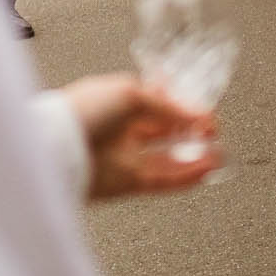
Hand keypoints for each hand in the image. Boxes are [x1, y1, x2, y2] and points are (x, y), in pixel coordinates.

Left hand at [60, 73, 220, 199]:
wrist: (58, 144)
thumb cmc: (81, 110)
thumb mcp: (131, 93)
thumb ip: (167, 107)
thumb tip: (195, 115)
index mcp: (119, 101)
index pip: (160, 104)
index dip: (184, 108)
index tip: (204, 113)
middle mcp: (122, 128)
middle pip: (166, 132)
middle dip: (192, 133)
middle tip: (213, 134)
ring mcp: (125, 156)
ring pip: (168, 159)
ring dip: (195, 157)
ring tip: (217, 155)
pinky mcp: (127, 182)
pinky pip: (164, 180)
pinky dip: (187, 176)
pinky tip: (205, 170)